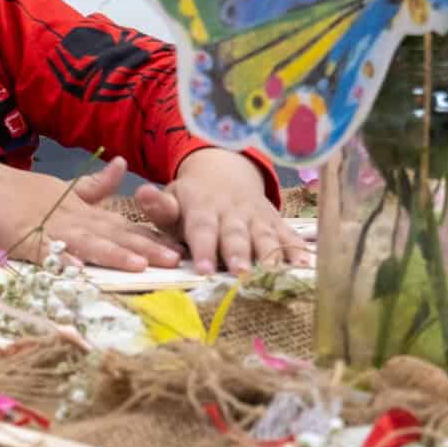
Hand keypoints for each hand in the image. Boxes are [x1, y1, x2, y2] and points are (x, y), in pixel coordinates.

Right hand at [0, 153, 183, 270]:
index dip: (152, 236)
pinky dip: (62, 261)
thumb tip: (122, 164)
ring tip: (138, 265)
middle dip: (145, 248)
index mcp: (84, 212)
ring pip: (87, 243)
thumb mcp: (66, 188)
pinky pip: (46, 253)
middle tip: (174, 260)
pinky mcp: (25, 241)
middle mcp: (73, 220)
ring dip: (113, 254)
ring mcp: (49, 230)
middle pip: (114, 235)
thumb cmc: (23, 194)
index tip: (180, 248)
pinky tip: (79, 271)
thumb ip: (96, 185)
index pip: (124, 225)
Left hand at [134, 150, 308, 275]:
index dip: (203, 248)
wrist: (226, 172)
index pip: (202, 227)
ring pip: (264, 236)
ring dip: (269, 255)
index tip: (201, 269)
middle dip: (239, 253)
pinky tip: (305, 266)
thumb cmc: (192, 198)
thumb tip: (142, 193)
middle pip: (236, 234)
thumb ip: (160, 205)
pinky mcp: (276, 222)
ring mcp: (257, 217)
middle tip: (241, 274)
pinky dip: (297, 250)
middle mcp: (233, 211)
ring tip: (273, 274)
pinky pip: (288, 236)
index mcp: (203, 205)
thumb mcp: (173, 198)